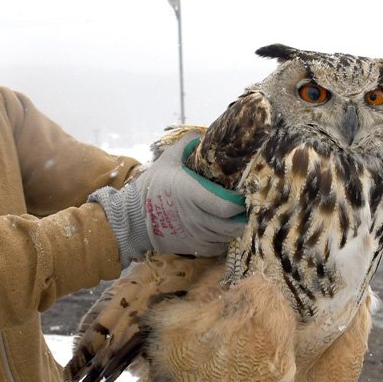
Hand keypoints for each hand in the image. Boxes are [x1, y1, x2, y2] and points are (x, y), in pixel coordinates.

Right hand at [89, 133, 246, 261]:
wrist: (133, 218)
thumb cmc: (152, 186)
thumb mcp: (167, 160)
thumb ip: (186, 145)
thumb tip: (202, 133)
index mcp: (192, 195)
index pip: (227, 206)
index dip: (241, 202)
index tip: (246, 193)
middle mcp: (197, 218)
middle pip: (234, 225)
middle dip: (245, 216)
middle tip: (249, 205)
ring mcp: (197, 235)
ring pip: (229, 236)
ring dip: (236, 227)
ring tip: (240, 215)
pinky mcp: (195, 248)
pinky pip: (220, 247)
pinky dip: (226, 239)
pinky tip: (224, 227)